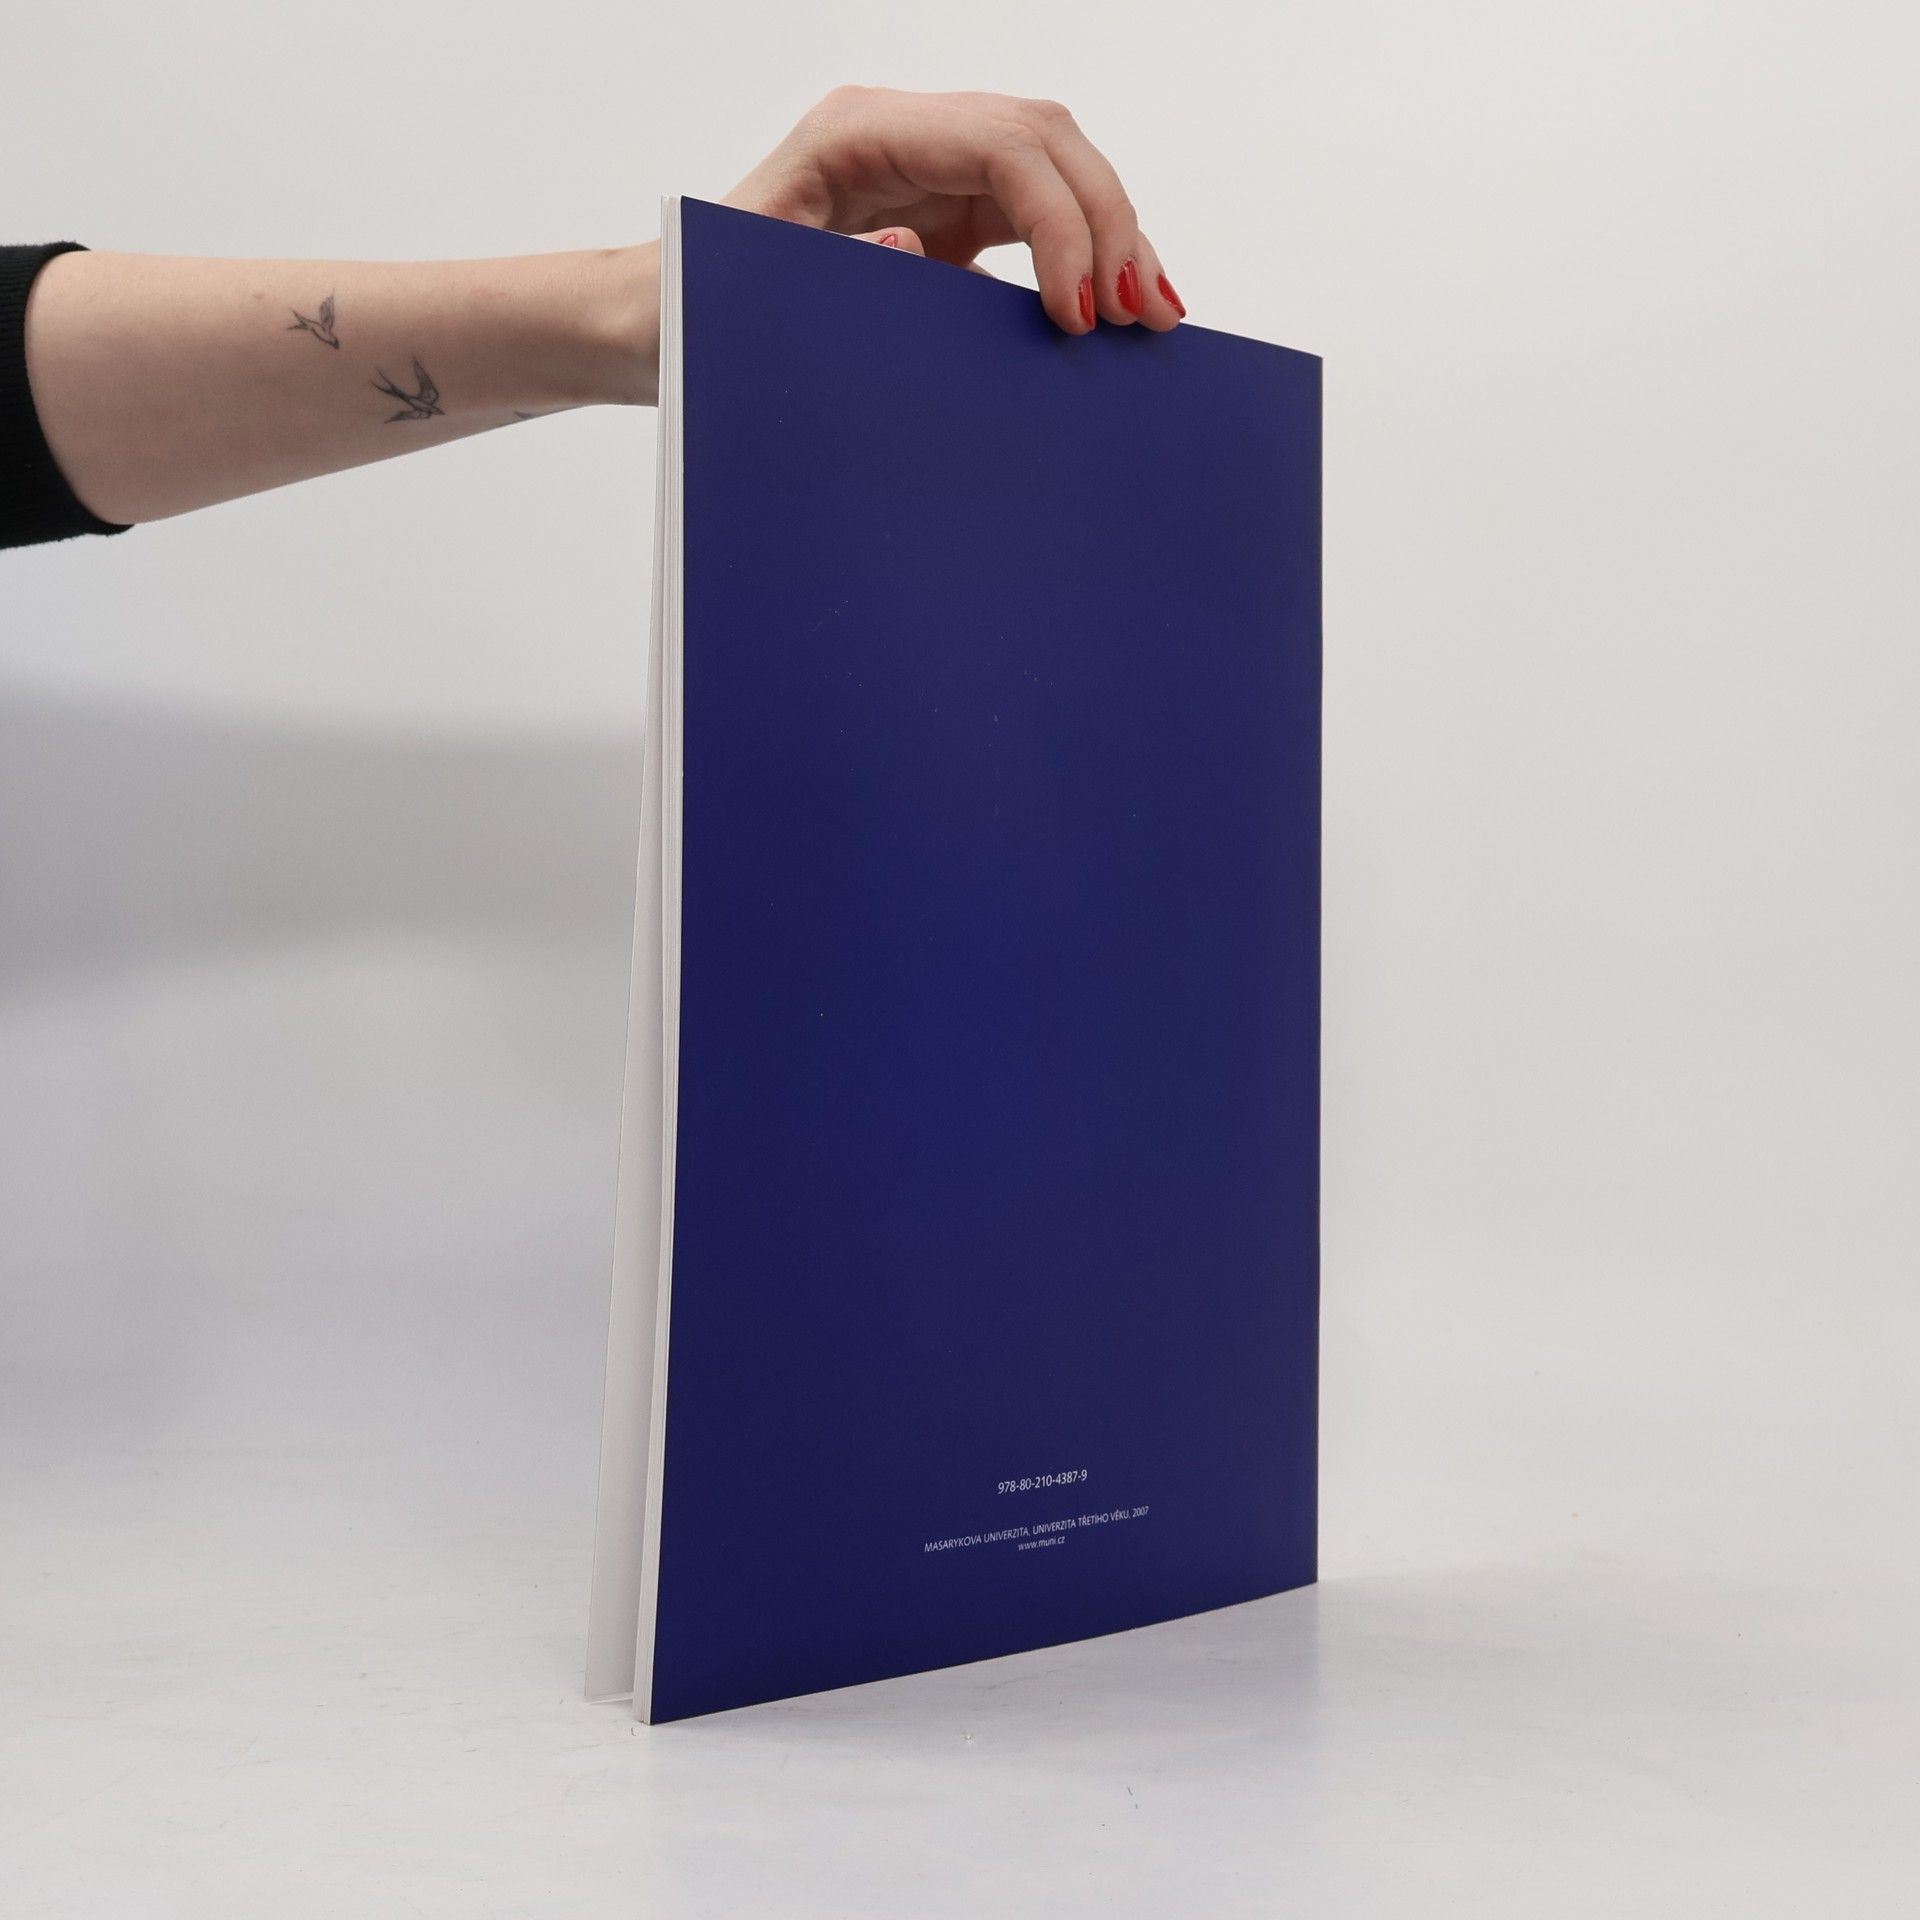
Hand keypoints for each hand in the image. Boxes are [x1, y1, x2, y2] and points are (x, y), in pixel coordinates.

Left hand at [726, 86, 1184, 336]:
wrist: (669, 323)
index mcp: (857, 134)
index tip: (1077, 311)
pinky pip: (1039, 218)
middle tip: (1135, 314)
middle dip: (1107, 223)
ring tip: (1153, 315)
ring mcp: (932, 169)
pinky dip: (1087, 258)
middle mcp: (904, 135)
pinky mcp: (949, 213)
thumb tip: (918, 245)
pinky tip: (1122, 304)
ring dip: (1115, 237)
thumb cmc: (696, 306)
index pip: (999, 143)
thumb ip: (833, 271)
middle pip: (1045, 141)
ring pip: (1056, 171)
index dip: (1059, 220)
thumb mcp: (751, 294)